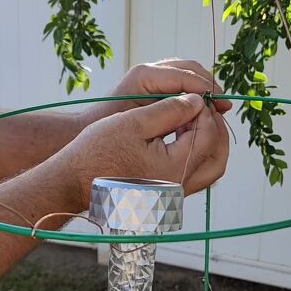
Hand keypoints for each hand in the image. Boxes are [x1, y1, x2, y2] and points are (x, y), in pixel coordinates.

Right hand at [51, 93, 228, 210]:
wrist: (73, 180)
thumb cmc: (98, 151)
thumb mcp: (135, 121)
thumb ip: (170, 109)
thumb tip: (196, 100)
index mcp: (175, 168)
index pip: (207, 134)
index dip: (204, 110)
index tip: (193, 95)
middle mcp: (179, 186)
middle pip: (217, 157)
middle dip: (216, 129)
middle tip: (204, 108)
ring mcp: (173, 194)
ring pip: (208, 168)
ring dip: (208, 142)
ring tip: (193, 119)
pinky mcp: (164, 196)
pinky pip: (194, 174)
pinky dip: (195, 153)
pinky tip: (180, 135)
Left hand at [80, 59, 232, 126]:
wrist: (90, 132)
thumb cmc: (110, 130)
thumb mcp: (141, 121)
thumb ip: (169, 112)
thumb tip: (199, 107)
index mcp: (144, 75)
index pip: (184, 74)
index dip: (205, 89)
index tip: (221, 105)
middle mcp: (149, 71)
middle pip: (190, 68)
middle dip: (208, 85)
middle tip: (224, 106)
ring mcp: (152, 76)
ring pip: (188, 73)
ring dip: (204, 89)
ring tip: (217, 109)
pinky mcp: (155, 85)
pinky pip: (182, 82)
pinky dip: (195, 93)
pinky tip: (203, 112)